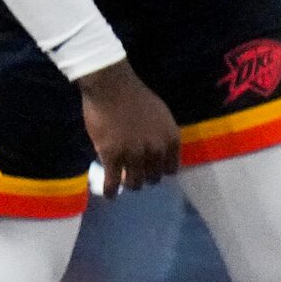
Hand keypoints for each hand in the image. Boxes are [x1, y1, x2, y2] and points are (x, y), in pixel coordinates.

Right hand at [79, 63, 181, 196]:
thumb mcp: (161, 116)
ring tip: (123, 184)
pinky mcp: (112, 156)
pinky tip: (109, 195)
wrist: (112, 86)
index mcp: (171, 140)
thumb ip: (161, 135)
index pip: (171, 168)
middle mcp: (156, 150)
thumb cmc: (135, 97)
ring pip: (134, 182)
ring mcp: (134, 155)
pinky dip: (111, 191)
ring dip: (129, 185)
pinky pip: (113, 181)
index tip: (152, 171)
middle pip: (153, 177)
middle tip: (134, 175)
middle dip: (144, 177)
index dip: (160, 171)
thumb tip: (159, 152)